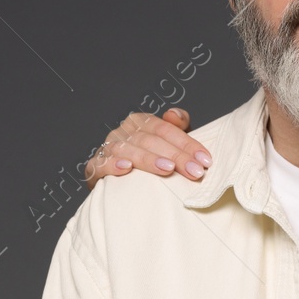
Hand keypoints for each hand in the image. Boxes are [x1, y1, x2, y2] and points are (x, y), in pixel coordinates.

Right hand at [83, 108, 211, 189]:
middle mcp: (123, 132)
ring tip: (167, 169)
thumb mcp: (166, 143)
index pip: (165, 129)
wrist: (118, 184)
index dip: (187, 143)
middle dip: (176, 156)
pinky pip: (101, 164)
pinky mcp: (94, 167)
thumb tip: (175, 115)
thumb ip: (176, 127)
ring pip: (128, 149)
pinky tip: (126, 168)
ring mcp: (107, 148)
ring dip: (148, 159)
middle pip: (151, 140)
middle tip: (194, 171)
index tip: (205, 160)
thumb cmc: (148, 160)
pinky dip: (113, 165)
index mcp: (140, 122)